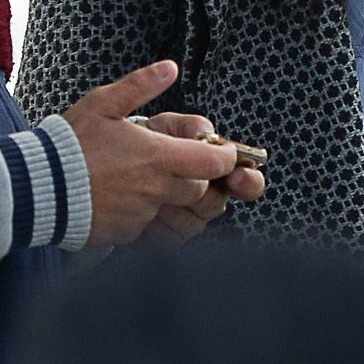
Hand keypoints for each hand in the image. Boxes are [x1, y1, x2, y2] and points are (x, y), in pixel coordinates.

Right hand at [58, 62, 241, 246]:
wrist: (36, 188)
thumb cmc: (69, 144)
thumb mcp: (103, 104)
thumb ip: (140, 85)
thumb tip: (170, 67)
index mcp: (157, 157)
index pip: (213, 163)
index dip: (222, 157)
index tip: (217, 151)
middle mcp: (155, 190)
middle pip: (197, 189)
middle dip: (193, 177)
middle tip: (169, 161)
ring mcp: (140, 215)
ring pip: (171, 207)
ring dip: (164, 194)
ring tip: (134, 177)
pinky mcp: (125, 233)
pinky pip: (145, 224)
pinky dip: (139, 212)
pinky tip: (117, 196)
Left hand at [140, 109, 265, 237]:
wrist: (116, 163)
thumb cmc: (147, 141)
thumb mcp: (168, 126)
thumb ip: (192, 126)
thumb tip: (207, 134)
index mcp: (214, 169)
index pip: (247, 181)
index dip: (248, 181)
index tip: (237, 176)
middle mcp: (206, 195)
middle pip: (218, 204)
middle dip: (203, 194)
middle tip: (189, 184)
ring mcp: (188, 216)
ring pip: (196, 222)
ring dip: (176, 207)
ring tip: (157, 193)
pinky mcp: (168, 235)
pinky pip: (173, 237)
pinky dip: (160, 225)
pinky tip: (149, 210)